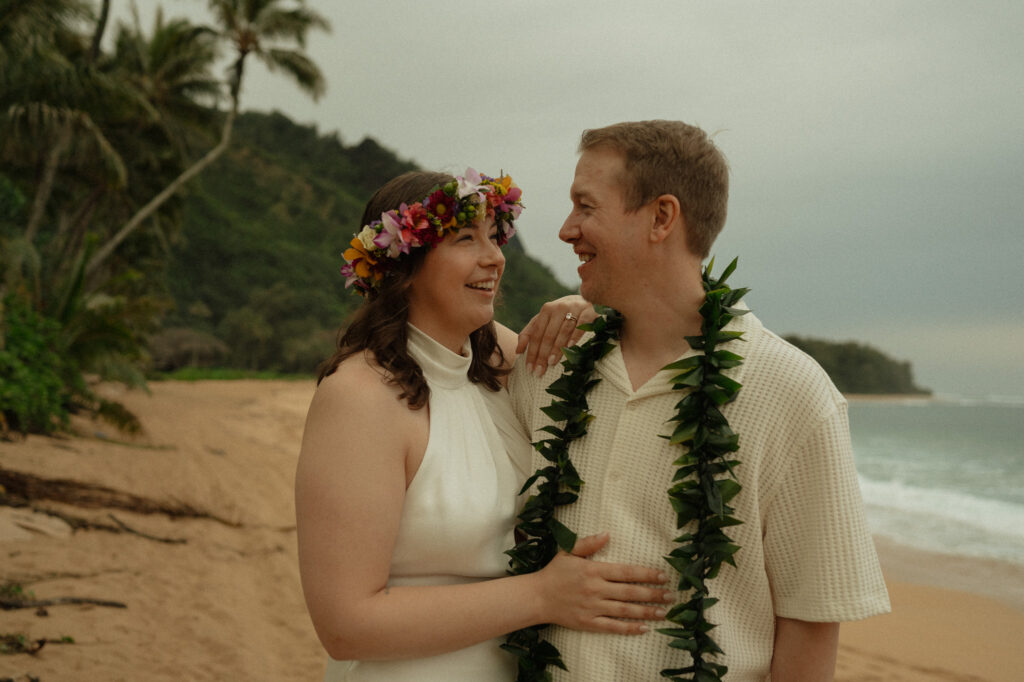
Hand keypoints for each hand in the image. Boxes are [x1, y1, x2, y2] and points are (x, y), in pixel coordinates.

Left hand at [516, 295, 598, 376]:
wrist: (584, 300)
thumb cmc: (560, 316)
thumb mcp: (543, 320)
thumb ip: (529, 333)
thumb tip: (518, 351)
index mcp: (546, 310)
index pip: (536, 334)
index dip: (532, 352)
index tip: (530, 369)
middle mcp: (559, 307)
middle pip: (548, 334)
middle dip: (542, 354)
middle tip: (539, 371)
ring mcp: (574, 308)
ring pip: (564, 331)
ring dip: (557, 348)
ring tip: (551, 362)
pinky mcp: (589, 311)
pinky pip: (581, 324)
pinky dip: (576, 335)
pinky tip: (571, 346)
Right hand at [535, 532, 671, 634]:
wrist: (537, 597)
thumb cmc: (555, 573)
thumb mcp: (568, 552)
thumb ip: (588, 543)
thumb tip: (607, 534)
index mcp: (593, 570)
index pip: (626, 572)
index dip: (646, 574)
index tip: (662, 576)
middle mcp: (595, 589)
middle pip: (629, 592)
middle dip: (652, 594)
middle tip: (670, 595)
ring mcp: (592, 607)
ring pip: (624, 610)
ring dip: (646, 611)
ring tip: (663, 612)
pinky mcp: (588, 623)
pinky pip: (612, 627)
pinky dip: (629, 628)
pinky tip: (643, 628)